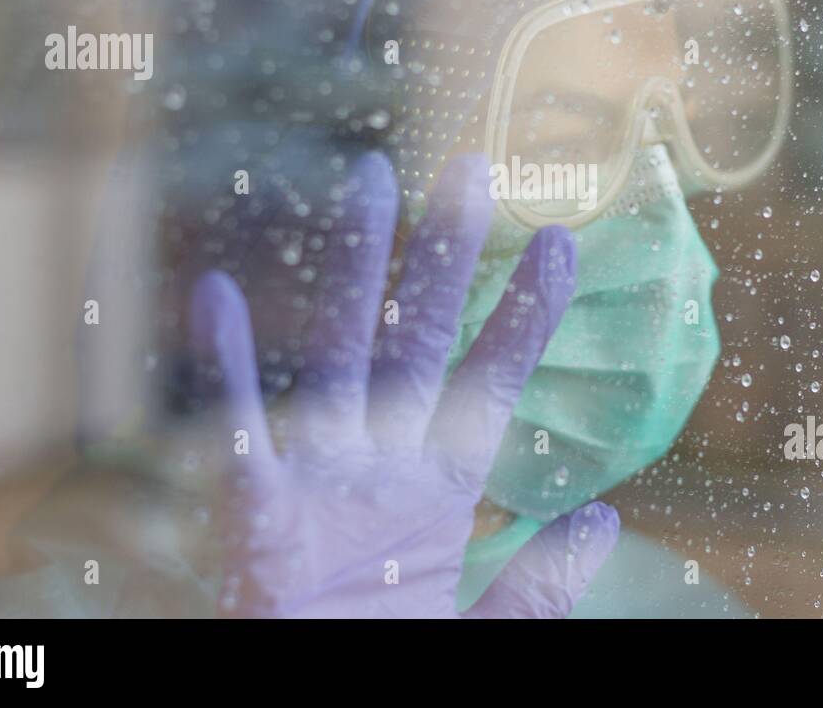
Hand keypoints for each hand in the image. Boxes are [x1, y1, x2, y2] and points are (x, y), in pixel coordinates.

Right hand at [187, 152, 618, 617]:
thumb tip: (606, 517)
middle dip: (445, 258)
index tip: (560, 243)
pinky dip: (228, 365)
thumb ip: (542, 580)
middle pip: (419, 339)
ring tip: (368, 179)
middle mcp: (383, 464)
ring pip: (340, 353)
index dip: (524, 315)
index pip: (491, 383)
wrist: (322, 699)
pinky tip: (216, 291)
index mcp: (440, 490)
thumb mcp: (488, 628)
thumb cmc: (390, 657)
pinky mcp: (257, 512)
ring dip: (353, 268)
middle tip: (470, 169)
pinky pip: (241, 429)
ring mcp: (320, 478)